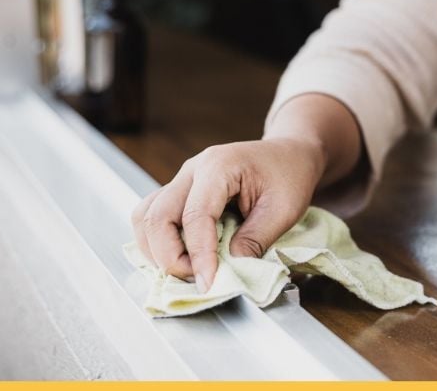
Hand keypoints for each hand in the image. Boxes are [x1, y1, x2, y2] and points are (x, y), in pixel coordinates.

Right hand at [131, 137, 324, 292]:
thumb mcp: (284, 209)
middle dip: (170, 257)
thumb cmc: (290, 175)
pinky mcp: (181, 191)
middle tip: (197, 279)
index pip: (195, 216)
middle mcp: (193, 170)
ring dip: (156, 250)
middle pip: (157, 217)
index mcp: (219, 166)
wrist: (288, 153)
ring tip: (186, 270)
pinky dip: (157, 241)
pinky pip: (153, 215)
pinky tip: (179, 257)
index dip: (198, 255)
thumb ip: (256, 239)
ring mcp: (183, 179)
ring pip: (146, 216)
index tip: (207, 283)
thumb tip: (229, 269)